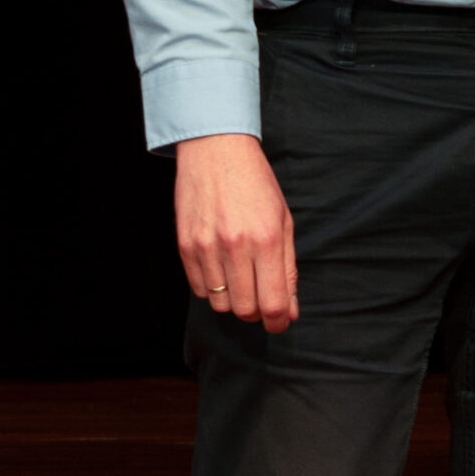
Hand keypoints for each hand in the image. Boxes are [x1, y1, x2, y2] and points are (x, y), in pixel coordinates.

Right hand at [174, 132, 298, 330]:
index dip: (278, 321)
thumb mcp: (283, 221)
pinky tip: (222, 267)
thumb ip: (288, 269)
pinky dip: (213, 288)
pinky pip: (199, 289)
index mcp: (266, 238)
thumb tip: (290, 310)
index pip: (272, 302)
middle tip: (263, 297)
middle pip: (245, 309)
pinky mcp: (185, 247)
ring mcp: (206, 247)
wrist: (216, 153)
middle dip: (257, 312)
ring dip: (234, 299)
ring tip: (242, 275)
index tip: (281, 322)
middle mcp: (235, 246)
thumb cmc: (256, 185)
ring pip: (220, 304)